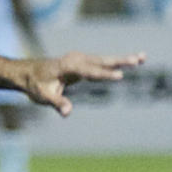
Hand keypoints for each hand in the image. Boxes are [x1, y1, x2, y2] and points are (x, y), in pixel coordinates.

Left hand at [19, 50, 145, 115]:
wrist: (28, 72)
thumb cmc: (35, 85)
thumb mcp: (43, 96)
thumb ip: (56, 103)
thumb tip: (68, 113)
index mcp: (67, 66)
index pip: (89, 71)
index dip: (104, 74)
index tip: (119, 76)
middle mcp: (76, 59)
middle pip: (102, 61)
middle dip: (120, 61)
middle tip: (138, 60)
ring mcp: (81, 59)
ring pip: (106, 60)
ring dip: (124, 59)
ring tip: (143, 58)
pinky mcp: (85, 62)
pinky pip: (103, 63)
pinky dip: (118, 62)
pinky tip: (133, 61)